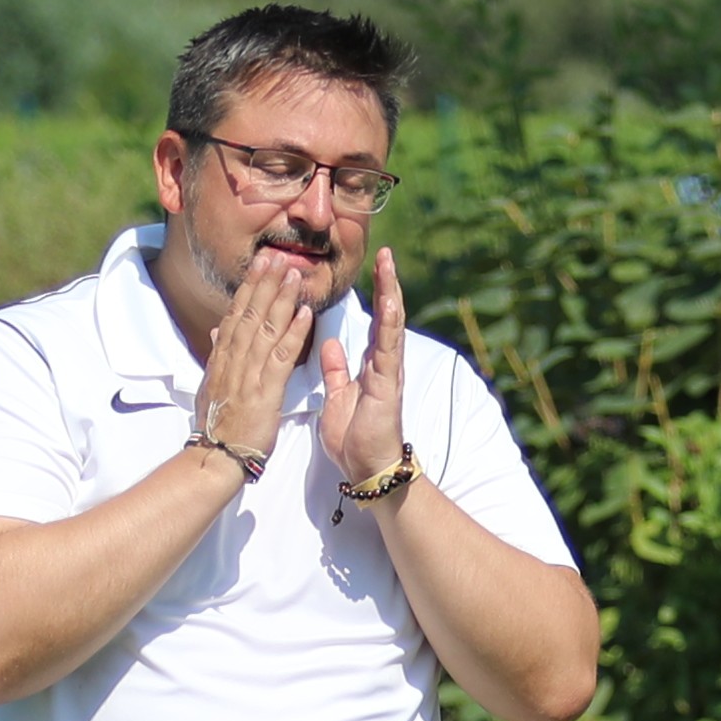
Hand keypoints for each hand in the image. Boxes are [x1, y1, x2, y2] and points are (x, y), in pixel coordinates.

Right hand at [195, 254, 315, 472]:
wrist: (218, 454)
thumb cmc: (217, 424)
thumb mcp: (210, 385)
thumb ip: (217, 355)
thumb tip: (218, 330)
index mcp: (223, 358)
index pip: (237, 315)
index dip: (249, 287)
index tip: (259, 265)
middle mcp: (234, 360)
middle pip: (250, 314)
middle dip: (265, 284)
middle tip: (277, 257)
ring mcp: (249, 374)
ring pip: (266, 329)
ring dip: (281, 300)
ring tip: (295, 275)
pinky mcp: (265, 390)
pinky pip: (282, 356)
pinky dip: (294, 333)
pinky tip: (305, 314)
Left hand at [316, 247, 406, 484]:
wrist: (365, 467)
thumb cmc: (353, 437)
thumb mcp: (337, 396)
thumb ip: (336, 370)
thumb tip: (329, 344)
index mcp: (369, 364)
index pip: (373, 321)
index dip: (373, 294)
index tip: (371, 266)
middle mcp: (383, 362)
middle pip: (387, 314)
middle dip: (386, 283)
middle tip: (384, 252)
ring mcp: (388, 371)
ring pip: (392, 323)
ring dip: (391, 292)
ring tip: (389, 263)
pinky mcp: (388, 383)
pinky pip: (389, 348)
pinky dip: (389, 323)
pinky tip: (391, 301)